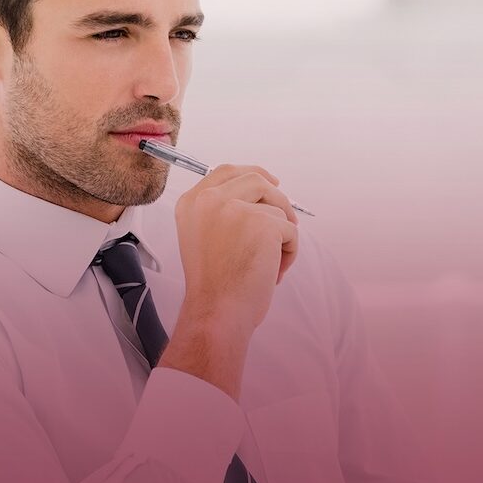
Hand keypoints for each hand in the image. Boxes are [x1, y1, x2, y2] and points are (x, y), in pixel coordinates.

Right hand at [159, 164, 298, 398]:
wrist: (216, 312)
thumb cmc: (214, 285)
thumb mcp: (204, 237)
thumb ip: (221, 212)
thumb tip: (262, 192)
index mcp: (192, 202)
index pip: (226, 171)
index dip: (253, 174)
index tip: (272, 182)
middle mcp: (209, 200)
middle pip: (256, 180)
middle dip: (277, 200)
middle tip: (288, 222)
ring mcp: (235, 208)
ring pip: (277, 205)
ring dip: (283, 232)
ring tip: (272, 261)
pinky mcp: (262, 223)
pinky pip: (291, 229)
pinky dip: (290, 252)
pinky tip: (273, 272)